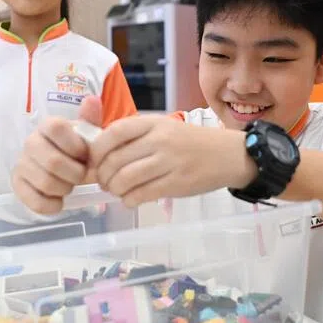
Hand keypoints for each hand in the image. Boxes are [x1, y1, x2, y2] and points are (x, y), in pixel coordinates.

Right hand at [12, 96, 101, 214]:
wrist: (61, 168)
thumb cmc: (76, 150)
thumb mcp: (87, 134)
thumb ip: (90, 120)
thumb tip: (92, 100)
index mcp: (48, 125)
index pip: (56, 128)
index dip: (75, 145)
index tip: (84, 154)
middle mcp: (31, 142)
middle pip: (53, 162)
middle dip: (75, 174)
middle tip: (81, 176)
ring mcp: (21, 164)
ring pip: (46, 183)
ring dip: (65, 189)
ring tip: (70, 185)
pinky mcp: (17, 185)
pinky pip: (35, 201)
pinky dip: (52, 205)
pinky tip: (59, 200)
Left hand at [88, 118, 254, 206]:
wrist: (228, 154)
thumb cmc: (190, 143)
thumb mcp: (164, 129)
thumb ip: (135, 137)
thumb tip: (99, 155)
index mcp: (153, 123)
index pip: (113, 133)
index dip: (96, 150)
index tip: (93, 161)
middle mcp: (160, 140)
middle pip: (115, 159)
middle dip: (102, 175)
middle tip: (103, 182)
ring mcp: (169, 162)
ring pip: (125, 179)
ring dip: (114, 189)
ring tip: (117, 190)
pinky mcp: (177, 183)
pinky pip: (142, 194)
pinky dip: (129, 200)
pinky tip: (131, 199)